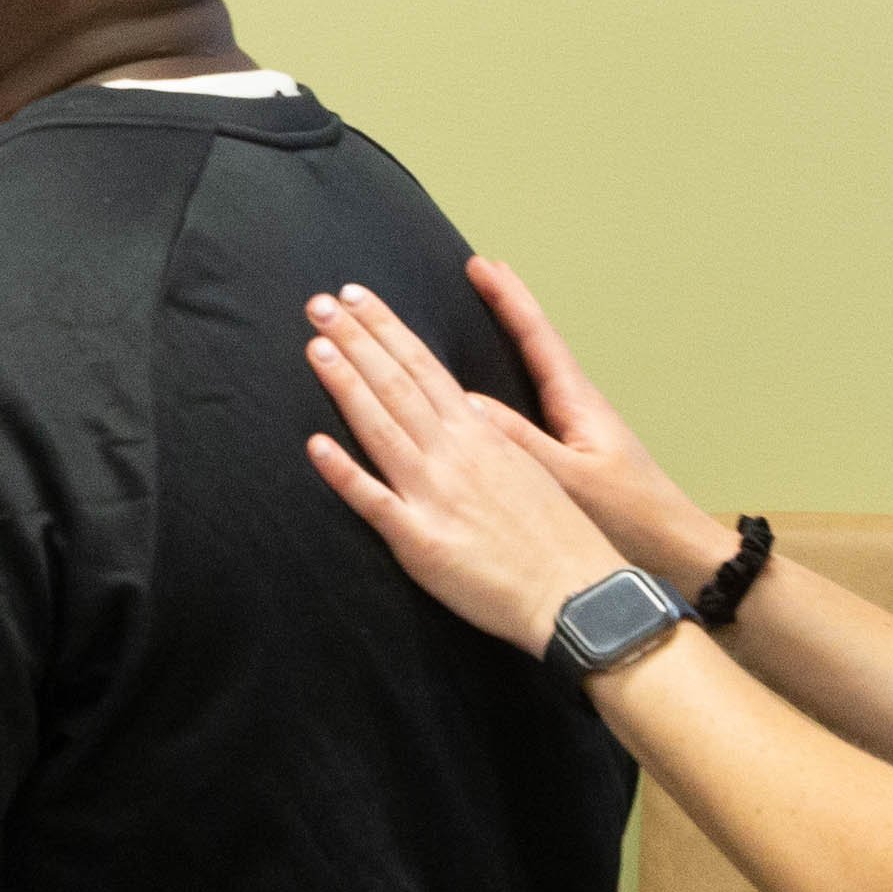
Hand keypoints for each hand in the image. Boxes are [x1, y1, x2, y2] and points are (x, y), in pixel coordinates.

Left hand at [302, 283, 638, 655]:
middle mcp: (455, 454)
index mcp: (480, 434)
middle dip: (355, 339)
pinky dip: (344, 473)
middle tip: (318, 304)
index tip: (354, 297)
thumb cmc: (557, 537)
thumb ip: (490, 436)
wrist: (577, 594)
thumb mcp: (529, 467)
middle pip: (397, 384)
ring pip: (381, 428)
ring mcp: (435, 495)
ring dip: (346, 385)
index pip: (422, 366)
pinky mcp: (421, 541)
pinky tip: (315, 445)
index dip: (385, 329)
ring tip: (315, 347)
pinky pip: (374, 502)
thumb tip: (461, 405)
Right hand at [463, 256, 735, 584]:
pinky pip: (532, 400)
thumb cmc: (632, 517)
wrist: (676, 549)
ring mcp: (577, 427)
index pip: (537, 338)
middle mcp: (578, 406)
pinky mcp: (573, 451)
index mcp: (578, 403)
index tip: (481, 265)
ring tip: (483, 313)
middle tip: (481, 270)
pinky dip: (510, 379)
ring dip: (510, 338)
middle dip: (508, 306)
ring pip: (535, 370)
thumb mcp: (571, 479)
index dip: (509, 300)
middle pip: (537, 343)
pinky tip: (490, 391)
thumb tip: (468, 403)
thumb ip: (520, 442)